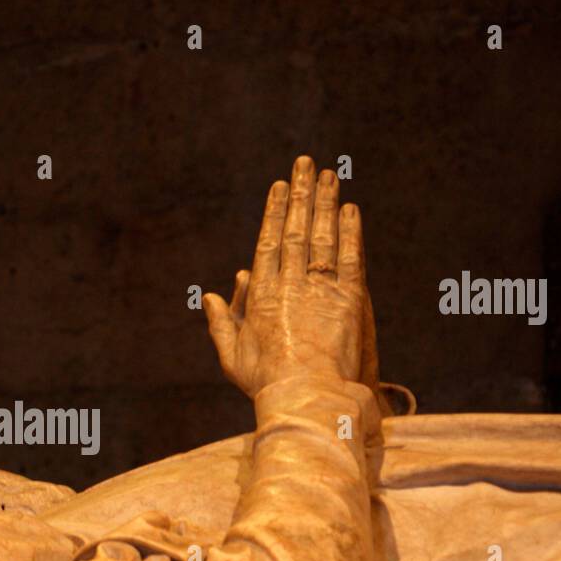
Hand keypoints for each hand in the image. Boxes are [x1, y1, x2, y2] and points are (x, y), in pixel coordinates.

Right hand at [204, 156, 374, 397]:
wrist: (306, 396)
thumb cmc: (266, 383)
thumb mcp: (232, 357)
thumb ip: (221, 323)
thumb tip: (209, 295)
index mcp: (261, 296)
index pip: (269, 243)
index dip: (275, 212)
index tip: (280, 187)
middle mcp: (290, 284)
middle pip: (296, 230)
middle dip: (301, 195)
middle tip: (306, 164)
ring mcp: (320, 289)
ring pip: (323, 237)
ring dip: (327, 204)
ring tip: (329, 176)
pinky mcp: (348, 300)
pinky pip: (350, 258)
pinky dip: (351, 232)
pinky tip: (351, 210)